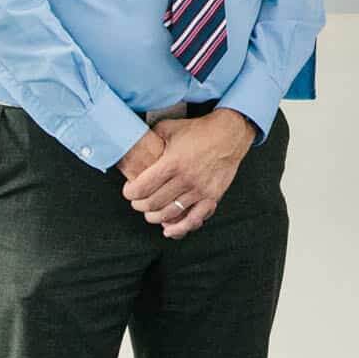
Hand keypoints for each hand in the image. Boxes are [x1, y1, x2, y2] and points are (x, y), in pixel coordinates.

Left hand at [122, 109, 255, 238]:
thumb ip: (151, 137)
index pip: (142, 188)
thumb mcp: (169, 127)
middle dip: (139, 205)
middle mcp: (185, 179)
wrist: (229, 134)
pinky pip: (194, 219)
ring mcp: (199, 190)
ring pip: (169, 214)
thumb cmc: (199, 130)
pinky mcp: (212, 197)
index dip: (130, 193)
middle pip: (153, 204)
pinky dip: (180, 228)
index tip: (129, 190)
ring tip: (150, 212)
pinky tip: (169, 230)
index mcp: (172, 163)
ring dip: (155, 217)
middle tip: (137, 201)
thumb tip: (135, 144)